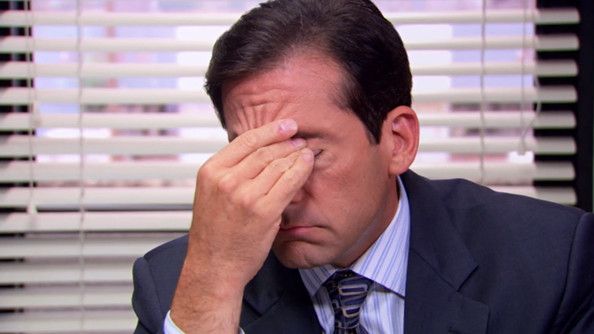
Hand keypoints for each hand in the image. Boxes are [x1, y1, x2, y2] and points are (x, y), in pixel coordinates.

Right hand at [170, 119, 313, 332]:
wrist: (214, 266)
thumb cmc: (214, 234)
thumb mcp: (211, 194)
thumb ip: (229, 172)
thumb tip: (256, 151)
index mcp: (211, 171)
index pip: (245, 141)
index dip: (269, 130)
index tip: (285, 125)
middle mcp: (226, 180)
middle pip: (264, 151)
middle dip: (286, 141)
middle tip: (299, 137)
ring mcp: (245, 195)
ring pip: (277, 164)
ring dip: (295, 153)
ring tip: (305, 150)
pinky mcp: (264, 210)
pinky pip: (288, 182)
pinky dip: (301, 169)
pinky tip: (308, 163)